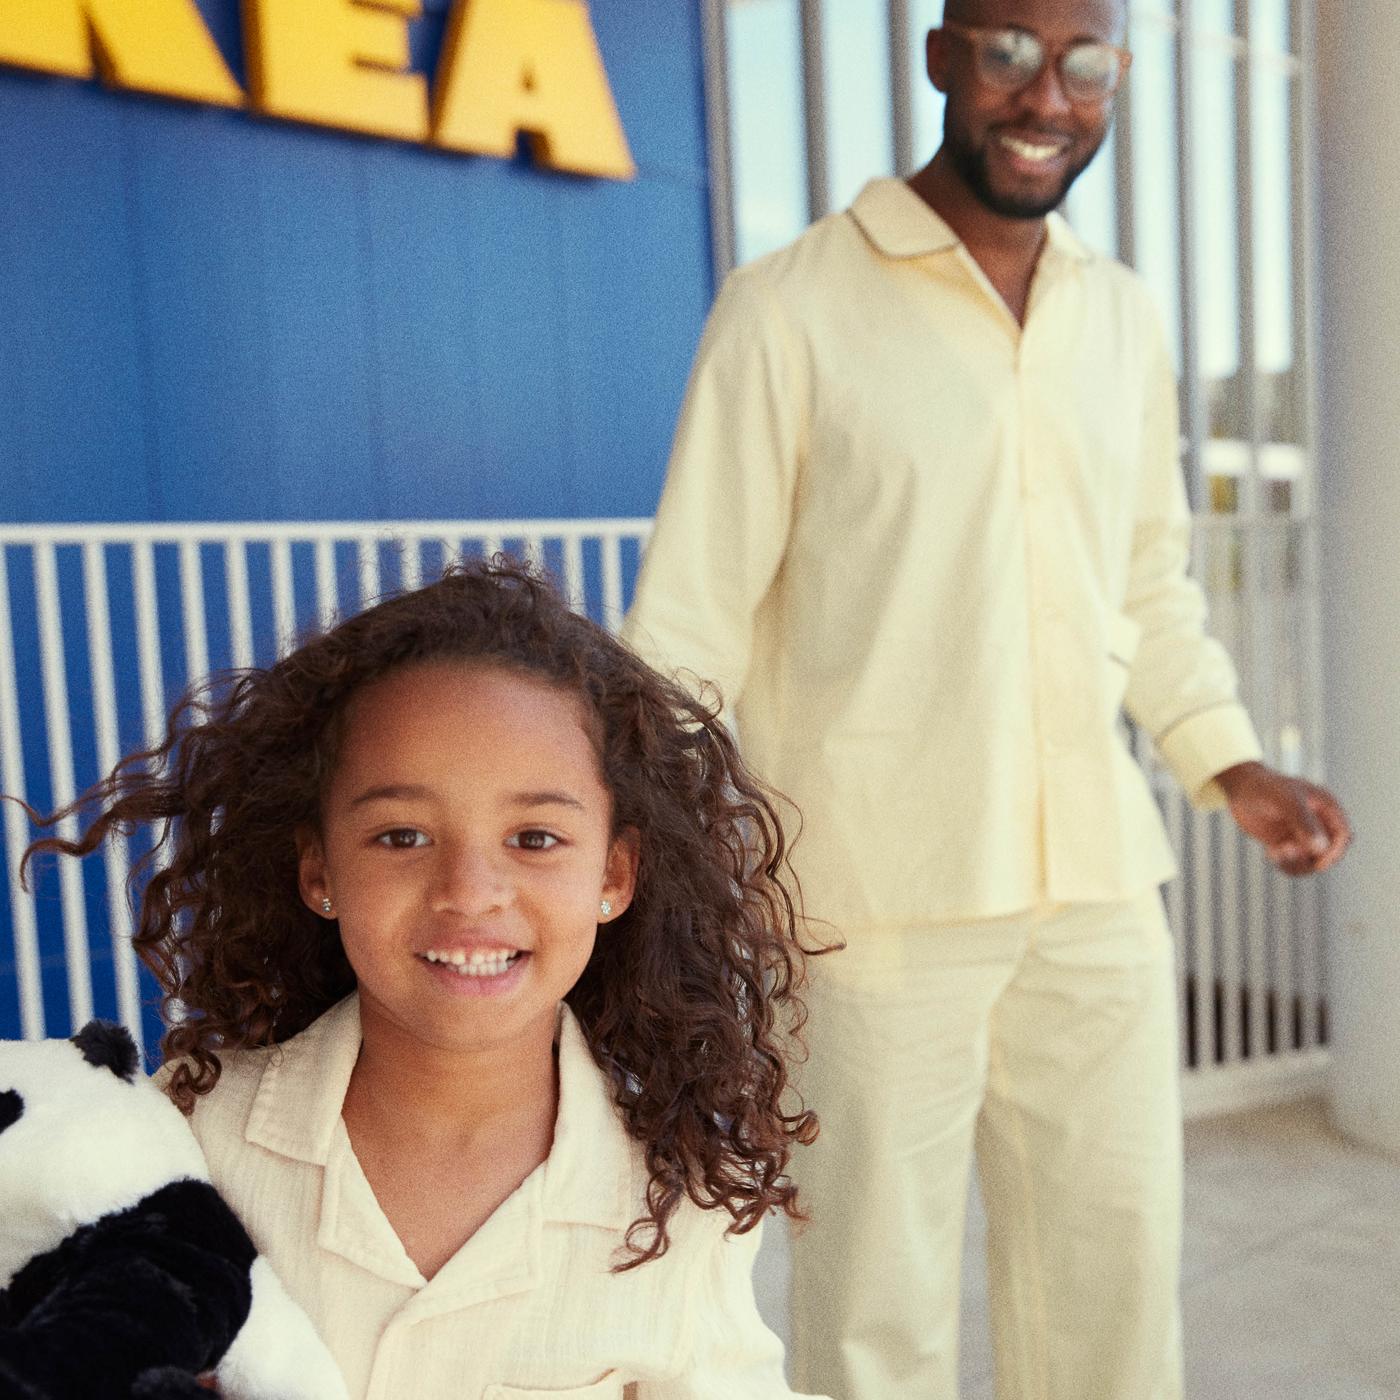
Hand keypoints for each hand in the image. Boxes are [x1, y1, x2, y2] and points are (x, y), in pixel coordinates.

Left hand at [1215, 761, 1350, 875]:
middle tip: (1286, 849)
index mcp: (1326, 808)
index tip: (1317, 861)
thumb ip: (1304, 822)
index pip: (1342, 836)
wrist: (1241, 787)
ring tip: (1276, 851)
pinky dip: (1286, 864)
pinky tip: (1271, 852)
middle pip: (1329, 853)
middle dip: (1312, 859)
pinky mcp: (1287, 843)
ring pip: (1311, 861)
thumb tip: (1321, 849)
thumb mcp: (1286, 801)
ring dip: (1296, 864)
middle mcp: (1318, 823)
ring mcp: (1302, 834)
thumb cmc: (1266, 787)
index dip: (1334, 851)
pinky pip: (1294, 864)